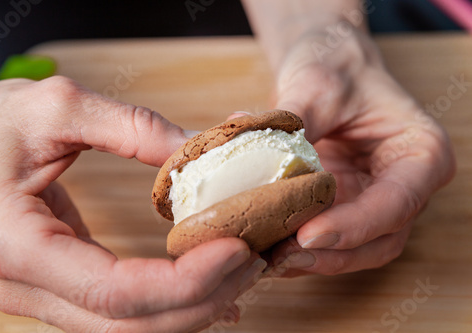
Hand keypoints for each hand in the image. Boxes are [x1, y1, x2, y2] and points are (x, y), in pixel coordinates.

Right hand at [0, 77, 265, 331]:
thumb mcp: (56, 108)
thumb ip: (131, 127)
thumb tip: (199, 148)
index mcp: (18, 244)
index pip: (114, 290)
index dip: (184, 280)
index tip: (236, 248)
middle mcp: (27, 286)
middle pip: (129, 323)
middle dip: (202, 298)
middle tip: (253, 261)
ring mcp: (41, 294)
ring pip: (128, 328)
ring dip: (192, 306)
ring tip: (241, 272)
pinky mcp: (59, 284)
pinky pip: (120, 312)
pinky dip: (170, 305)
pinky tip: (210, 290)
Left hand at [247, 27, 454, 275]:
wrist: (328, 66)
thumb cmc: (335, 68)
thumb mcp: (315, 86)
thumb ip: (291, 126)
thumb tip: (249, 158)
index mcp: (419, 152)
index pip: (396, 202)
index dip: (353, 226)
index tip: (309, 235)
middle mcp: (404, 185)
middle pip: (380, 239)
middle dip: (333, 255)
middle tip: (284, 257)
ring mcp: (374, 199)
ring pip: (356, 249)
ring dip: (315, 260)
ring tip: (271, 259)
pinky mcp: (345, 206)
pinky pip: (329, 238)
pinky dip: (301, 248)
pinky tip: (269, 248)